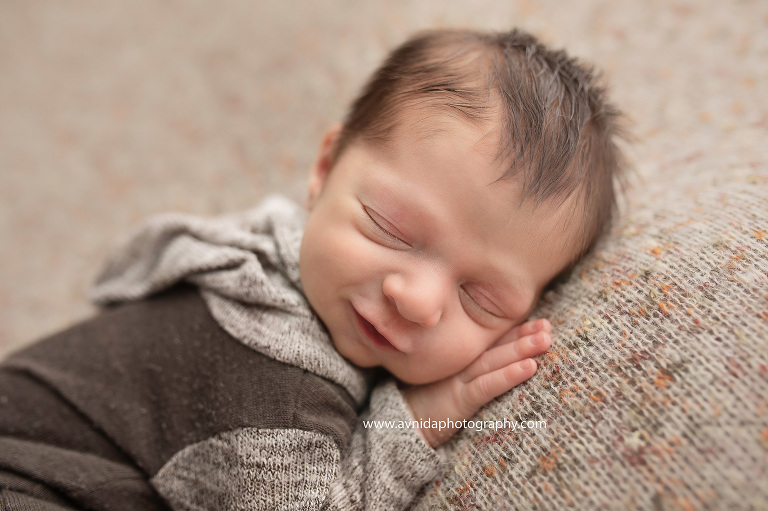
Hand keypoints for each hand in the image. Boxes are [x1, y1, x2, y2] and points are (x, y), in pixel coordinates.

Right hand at [401, 318, 551, 446]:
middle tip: (548, 327)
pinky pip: (487, 386)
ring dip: (520, 349)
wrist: (404, 424)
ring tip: (544, 340)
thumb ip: (477, 370)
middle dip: (524, 335)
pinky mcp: (458, 399)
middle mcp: (462, 365)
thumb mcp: (455, 384)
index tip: (543, 323)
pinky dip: (508, 375)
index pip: (494, 341)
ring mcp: (459, 380)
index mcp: (464, 360)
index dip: (518, 331)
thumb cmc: (433, 404)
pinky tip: (529, 367)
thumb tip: (508, 362)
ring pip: (494, 361)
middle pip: (497, 347)